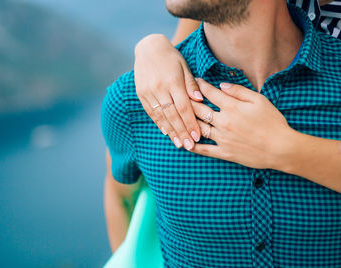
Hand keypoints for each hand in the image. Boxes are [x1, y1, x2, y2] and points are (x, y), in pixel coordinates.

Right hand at [134, 34, 202, 149]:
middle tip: (189, 145)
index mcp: (173, 81)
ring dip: (171, 131)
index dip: (191, 123)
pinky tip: (166, 132)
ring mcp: (149, 92)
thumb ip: (191, 85)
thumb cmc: (172, 58)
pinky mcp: (141, 94)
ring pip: (161, 116)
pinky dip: (159, 123)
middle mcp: (160, 88)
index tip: (197, 136)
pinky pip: (151, 111)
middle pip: (173, 115)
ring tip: (178, 143)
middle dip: (182, 132)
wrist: (148, 48)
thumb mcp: (185, 67)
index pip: (184, 107)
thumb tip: (199, 100)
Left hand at [190, 78, 296, 169]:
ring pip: (198, 128)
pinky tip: (185, 141)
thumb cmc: (273, 122)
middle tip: (181, 95)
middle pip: (199, 109)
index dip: (200, 85)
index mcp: (232, 107)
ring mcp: (222, 138)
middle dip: (188, 100)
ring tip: (179, 115)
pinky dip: (193, 146)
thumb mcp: (259, 100)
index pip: (210, 93)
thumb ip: (239, 91)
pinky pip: (204, 150)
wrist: (281, 148)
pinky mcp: (224, 153)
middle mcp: (223, 122)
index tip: (194, 80)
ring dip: (187, 121)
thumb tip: (221, 84)